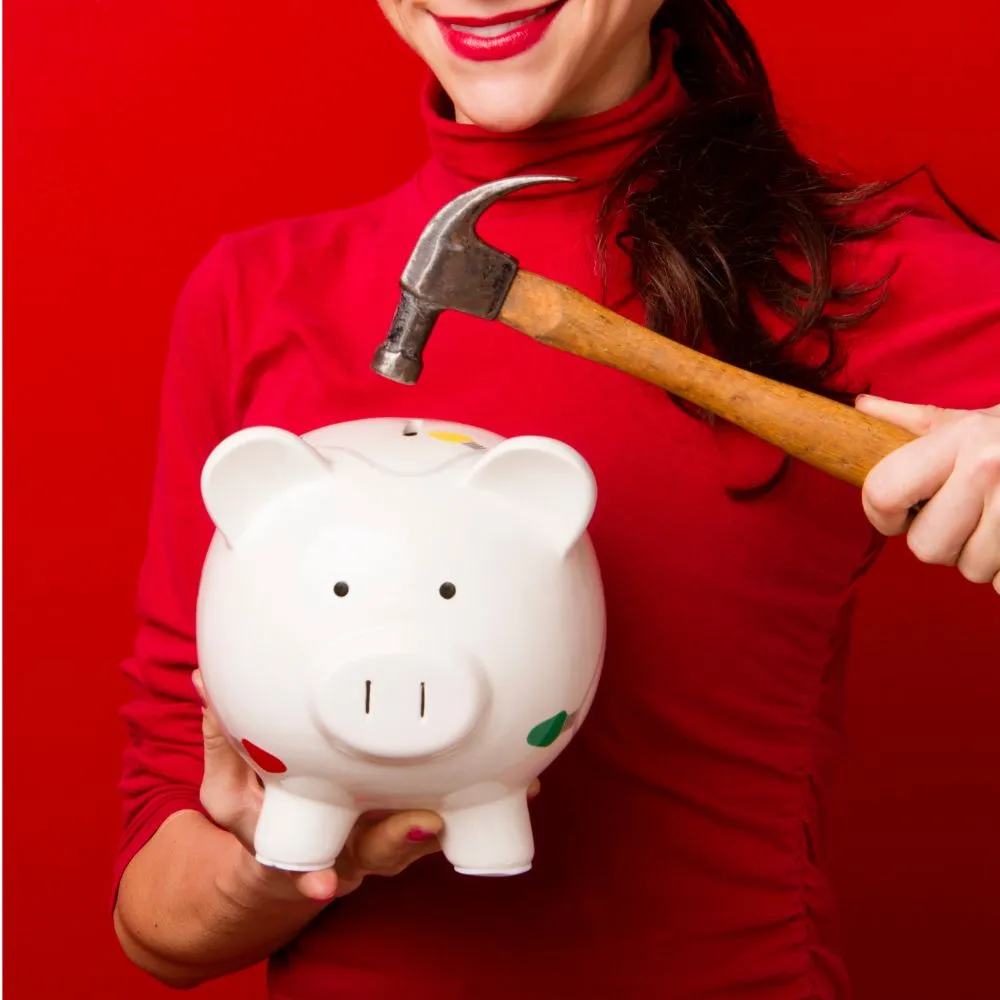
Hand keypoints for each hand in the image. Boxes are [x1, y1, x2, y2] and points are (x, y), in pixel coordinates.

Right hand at [193, 670, 529, 903]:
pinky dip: (486, 798)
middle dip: (403, 840)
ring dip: (467, 815)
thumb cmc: (261, 825)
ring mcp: (386, 838)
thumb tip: (206, 683)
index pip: (300, 868)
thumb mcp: (226, 791)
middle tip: (428, 822)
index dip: (309, 878)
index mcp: (299, 851)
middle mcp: (349, 853)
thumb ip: (222, 739)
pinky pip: (455, 812)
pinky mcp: (417, 819)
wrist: (285, 868)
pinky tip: (521, 774)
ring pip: (426, 837)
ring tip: (511, 787)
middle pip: (378, 855)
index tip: (320, 885)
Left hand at [856, 396, 999, 592]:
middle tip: (966, 516)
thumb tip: (862, 407)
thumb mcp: (972, 420)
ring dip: (982, 557)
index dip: (882, 515)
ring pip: (971, 570)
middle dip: (941, 540)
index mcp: (961, 438)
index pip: (881, 494)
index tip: (901, 514)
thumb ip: (915, 423)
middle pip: (926, 547)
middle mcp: (991, 468)